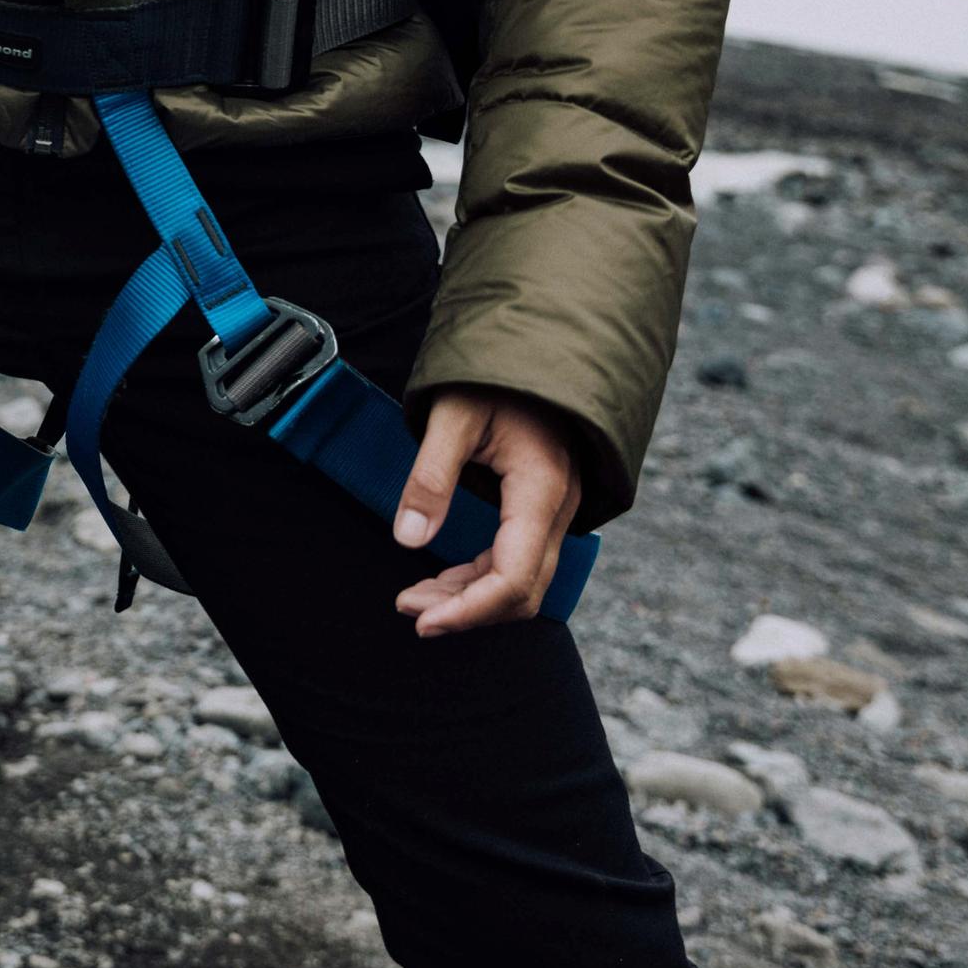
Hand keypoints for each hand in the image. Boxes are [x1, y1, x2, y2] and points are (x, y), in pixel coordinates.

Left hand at [391, 389, 581, 636]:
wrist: (531, 347)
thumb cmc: (492, 375)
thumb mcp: (450, 416)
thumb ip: (430, 477)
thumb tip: (408, 539)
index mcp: (540, 487)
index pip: (514, 577)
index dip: (469, 610)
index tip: (422, 620)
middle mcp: (559, 506)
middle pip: (522, 591)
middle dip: (466, 610)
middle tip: (408, 608)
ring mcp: (557, 509)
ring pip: (522, 580)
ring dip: (471, 598)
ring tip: (415, 597)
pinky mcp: (544, 507)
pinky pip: (519, 559)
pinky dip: (482, 578)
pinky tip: (444, 579)